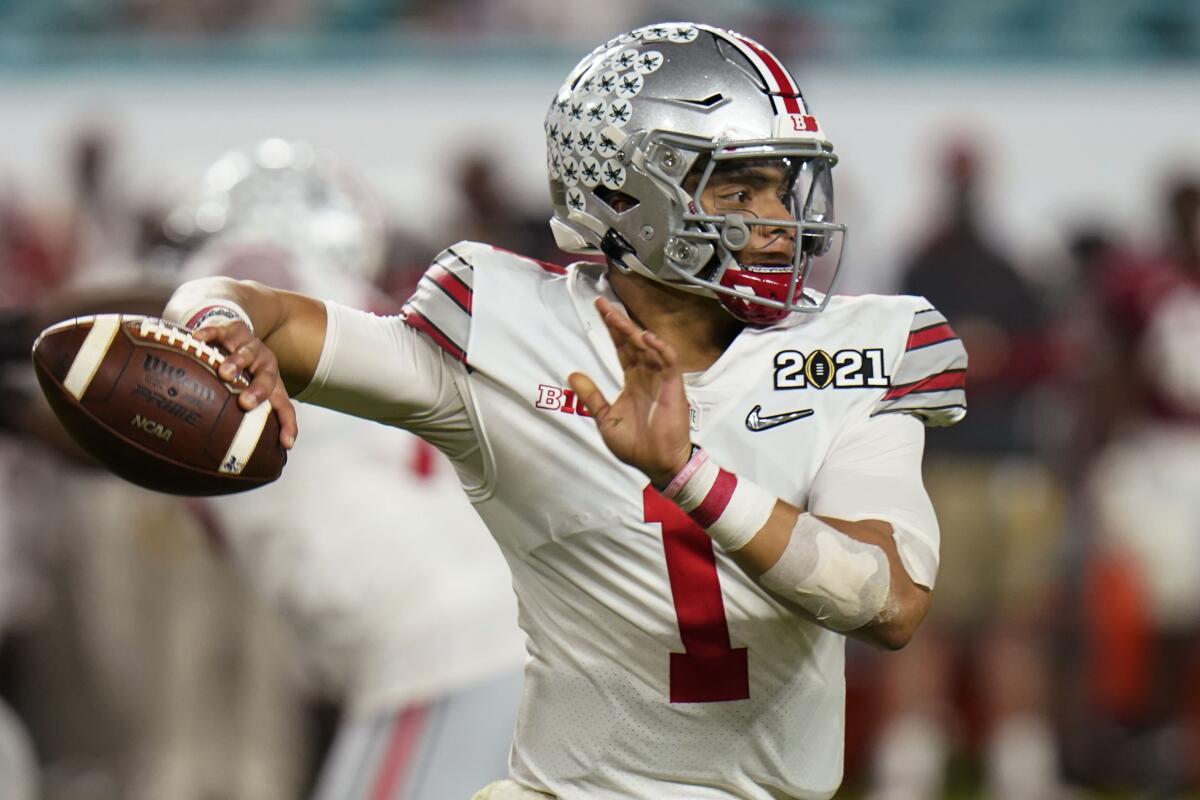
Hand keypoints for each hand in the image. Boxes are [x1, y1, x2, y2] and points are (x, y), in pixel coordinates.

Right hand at [192, 322, 297, 448]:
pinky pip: (219, 331)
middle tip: (246, 402)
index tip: (287, 444)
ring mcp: (248, 345)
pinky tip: (197, 340)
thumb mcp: (247, 392)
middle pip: (267, 378)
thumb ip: (238, 419)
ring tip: (224, 372)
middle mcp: (264, 364)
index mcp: (272, 383)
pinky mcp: (230, 329)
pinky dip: (209, 335)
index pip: (285, 407)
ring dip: (237, 363)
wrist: (240, 330)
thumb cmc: (243, 371)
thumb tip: (218, 458)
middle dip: (258, 391)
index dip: (288, 425)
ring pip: (246, 353)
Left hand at [568, 298, 691, 485]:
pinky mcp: (673, 386)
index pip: (622, 349)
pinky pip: (668, 361)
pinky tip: (646, 338)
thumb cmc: (635, 444)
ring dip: (633, 332)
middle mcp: (647, 375)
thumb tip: (572, 374)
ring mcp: (661, 379)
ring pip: (648, 347)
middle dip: (618, 323)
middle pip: (632, 342)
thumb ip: (591, 395)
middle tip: (603, 304)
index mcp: (633, 381)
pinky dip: (659, 348)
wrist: (657, 463)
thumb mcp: (605, 418)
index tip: (600, 310)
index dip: (612, 330)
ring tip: (617, 318)